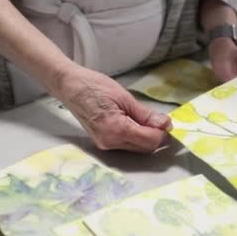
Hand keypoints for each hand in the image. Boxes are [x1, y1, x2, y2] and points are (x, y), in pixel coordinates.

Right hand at [51, 63, 171, 152]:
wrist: (70, 86)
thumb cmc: (94, 86)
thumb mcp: (124, 97)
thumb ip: (145, 114)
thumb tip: (164, 124)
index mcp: (116, 129)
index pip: (149, 140)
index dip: (162, 132)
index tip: (167, 121)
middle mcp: (110, 142)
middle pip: (145, 148)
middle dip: (156, 137)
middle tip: (160, 121)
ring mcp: (105, 145)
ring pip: (137, 149)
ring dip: (147, 138)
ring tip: (148, 120)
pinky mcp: (103, 143)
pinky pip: (127, 145)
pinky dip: (136, 137)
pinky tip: (137, 125)